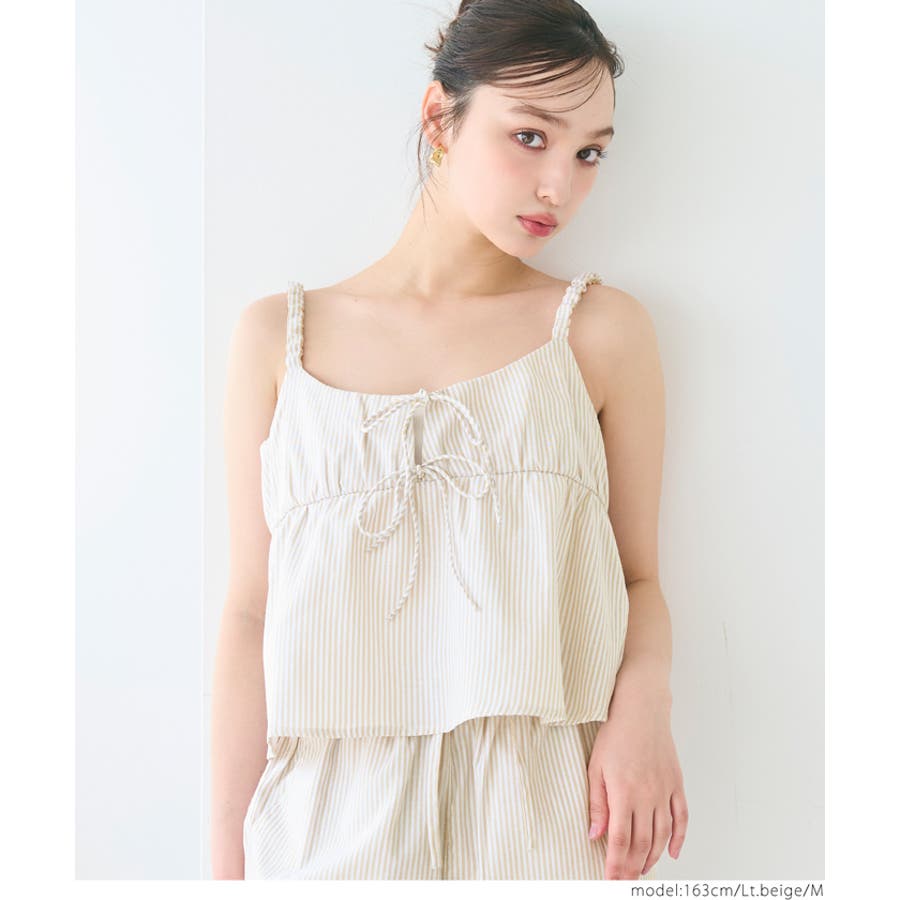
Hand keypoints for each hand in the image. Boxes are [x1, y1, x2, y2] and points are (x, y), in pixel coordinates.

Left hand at [586, 693, 687, 877]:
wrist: (642, 710)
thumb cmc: (615, 735)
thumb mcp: (596, 767)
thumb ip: (597, 803)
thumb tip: (595, 835)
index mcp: (624, 793)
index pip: (620, 840)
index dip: (615, 864)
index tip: (611, 880)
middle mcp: (647, 796)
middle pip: (642, 843)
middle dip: (632, 868)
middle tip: (625, 882)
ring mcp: (665, 792)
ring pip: (662, 836)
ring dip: (653, 857)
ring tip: (642, 871)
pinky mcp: (677, 785)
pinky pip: (682, 818)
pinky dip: (679, 839)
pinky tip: (673, 853)